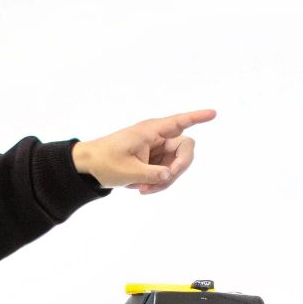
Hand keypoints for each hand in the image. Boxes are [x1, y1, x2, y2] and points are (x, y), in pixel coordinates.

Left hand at [72, 110, 215, 193]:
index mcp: (151, 131)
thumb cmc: (104, 162)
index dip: (198, 117)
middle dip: (179, 168)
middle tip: (166, 179)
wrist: (88, 167)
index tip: (214, 113)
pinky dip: (158, 184)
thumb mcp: (129, 171)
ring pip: (175, 165)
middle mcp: (157, 138)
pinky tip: (141, 189)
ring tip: (144, 190)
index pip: (179, 122)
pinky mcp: (153, 161)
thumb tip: (170, 175)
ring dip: (164, 181)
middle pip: (185, 149)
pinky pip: (166, 173)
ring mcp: (157, 150)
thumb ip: (153, 174)